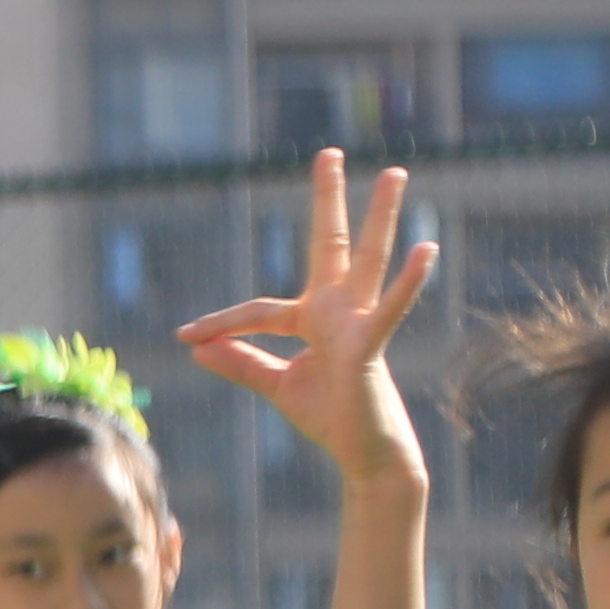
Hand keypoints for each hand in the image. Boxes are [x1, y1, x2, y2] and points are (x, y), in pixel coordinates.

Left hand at [176, 148, 432, 485]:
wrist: (362, 455)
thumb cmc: (329, 417)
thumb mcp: (276, 385)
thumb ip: (242, 363)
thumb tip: (198, 347)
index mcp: (313, 320)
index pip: (259, 309)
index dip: (220, 323)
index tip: (183, 334)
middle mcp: (338, 311)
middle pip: (331, 245)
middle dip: (328, 201)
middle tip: (328, 153)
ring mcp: (358, 323)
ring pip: (369, 261)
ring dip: (381, 216)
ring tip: (395, 173)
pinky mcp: (371, 346)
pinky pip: (390, 310)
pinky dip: (409, 283)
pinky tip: (426, 251)